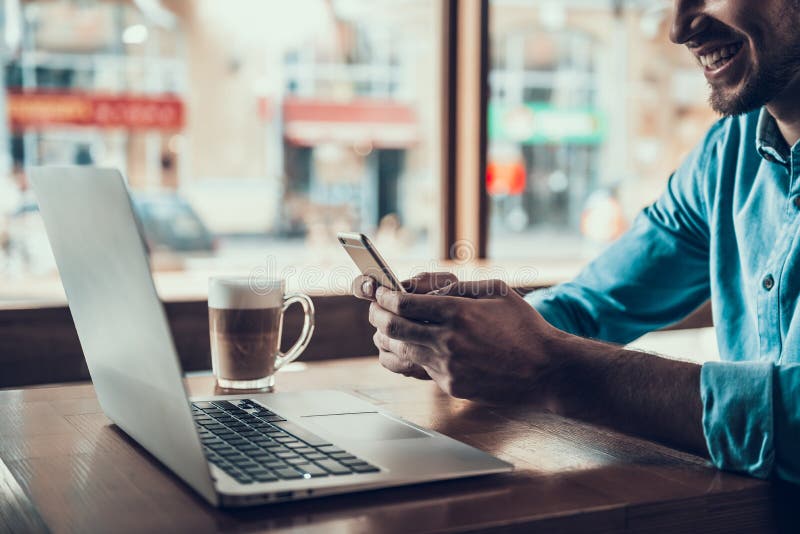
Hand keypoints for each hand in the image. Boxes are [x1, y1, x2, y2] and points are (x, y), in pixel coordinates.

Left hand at [368, 277, 564, 403]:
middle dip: (377, 315)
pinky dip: (411, 355)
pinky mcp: (451, 385)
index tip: (379, 292)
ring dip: (386, 338)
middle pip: (392, 327)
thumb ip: (459, 288)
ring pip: (400, 350)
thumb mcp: (496, 291)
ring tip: (385, 329)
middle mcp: (447, 340)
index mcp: (457, 312)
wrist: (545, 369)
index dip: (384, 296)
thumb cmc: (524, 326)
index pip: (402, 303)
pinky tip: (411, 347)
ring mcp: (448, 366)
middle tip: (375, 309)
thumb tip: (426, 291)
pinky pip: (420, 368)